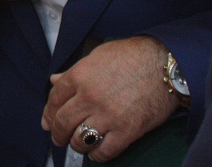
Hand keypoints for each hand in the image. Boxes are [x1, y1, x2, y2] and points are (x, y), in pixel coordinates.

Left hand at [41, 36, 179, 162]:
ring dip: (76, 145)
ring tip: (78, 144)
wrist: (164, 65)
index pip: (54, 100)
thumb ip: (74, 72)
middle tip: (57, 138)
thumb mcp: (96, 57)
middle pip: (63, 121)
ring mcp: (107, 115)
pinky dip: (97, 154)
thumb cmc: (131, 56)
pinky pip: (105, 151)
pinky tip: (96, 151)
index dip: (48, 113)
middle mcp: (89, 97)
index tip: (47, 122)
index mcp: (79, 76)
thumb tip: (55, 80)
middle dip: (57, 133)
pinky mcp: (127, 130)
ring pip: (80, 139)